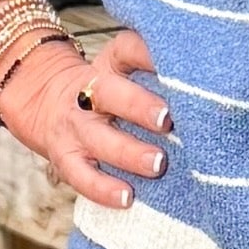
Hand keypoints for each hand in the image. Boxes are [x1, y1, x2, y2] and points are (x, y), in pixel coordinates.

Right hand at [0, 22, 172, 210]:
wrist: (44, 102)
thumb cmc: (107, 92)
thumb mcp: (122, 70)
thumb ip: (155, 71)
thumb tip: (204, 79)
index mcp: (109, 67)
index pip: (126, 50)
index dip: (147, 53)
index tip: (174, 61)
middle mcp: (88, 93)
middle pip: (109, 94)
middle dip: (138, 106)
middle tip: (166, 119)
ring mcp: (75, 128)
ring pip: (99, 140)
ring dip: (128, 153)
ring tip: (157, 164)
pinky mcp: (66, 158)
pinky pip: (81, 176)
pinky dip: (103, 190)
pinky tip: (128, 198)